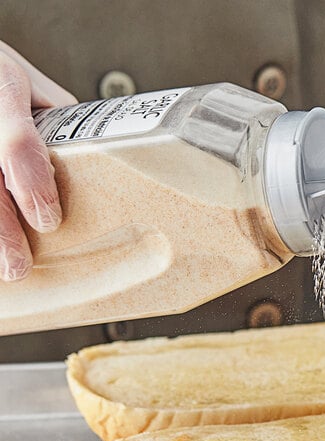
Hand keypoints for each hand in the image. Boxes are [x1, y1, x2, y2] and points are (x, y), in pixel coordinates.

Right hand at [0, 41, 75, 280]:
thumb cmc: (0, 74)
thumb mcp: (34, 85)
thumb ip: (61, 123)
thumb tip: (102, 167)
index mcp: (4, 86)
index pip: (16, 141)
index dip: (32, 184)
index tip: (48, 221)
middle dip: (1, 227)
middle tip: (19, 266)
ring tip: (4, 270)